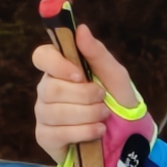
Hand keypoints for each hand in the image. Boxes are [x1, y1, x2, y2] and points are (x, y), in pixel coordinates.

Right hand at [31, 14, 144, 166]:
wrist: (124, 138)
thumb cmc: (117, 102)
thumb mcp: (115, 76)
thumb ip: (97, 53)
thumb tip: (81, 29)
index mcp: (60, 69)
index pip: (41, 56)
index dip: (57, 65)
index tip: (80, 74)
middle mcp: (46, 90)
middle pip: (50, 88)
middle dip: (83, 96)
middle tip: (102, 99)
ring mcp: (43, 114)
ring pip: (54, 112)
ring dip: (86, 114)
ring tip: (104, 116)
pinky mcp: (45, 137)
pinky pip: (57, 133)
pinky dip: (82, 132)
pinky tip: (97, 132)